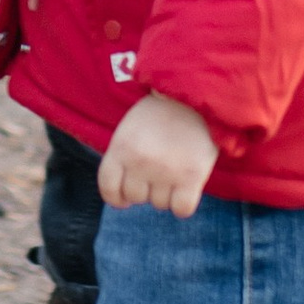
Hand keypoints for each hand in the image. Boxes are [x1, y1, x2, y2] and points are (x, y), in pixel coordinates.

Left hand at [98, 91, 220, 218]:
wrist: (195, 93)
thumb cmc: (161, 112)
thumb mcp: (131, 127)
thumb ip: (123, 156)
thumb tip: (123, 193)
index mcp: (121, 147)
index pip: (108, 188)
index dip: (116, 197)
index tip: (124, 199)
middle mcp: (140, 162)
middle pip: (135, 197)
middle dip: (145, 188)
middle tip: (158, 170)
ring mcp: (165, 171)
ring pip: (159, 204)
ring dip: (166, 192)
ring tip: (175, 168)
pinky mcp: (191, 177)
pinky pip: (181, 209)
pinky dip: (183, 203)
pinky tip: (187, 188)